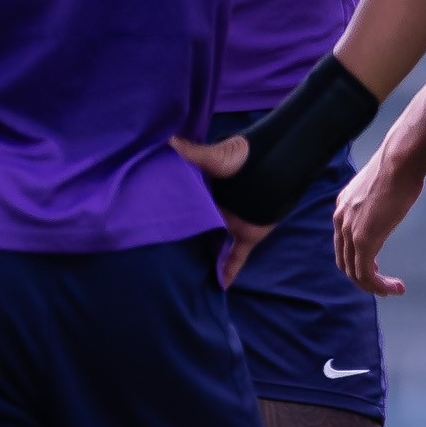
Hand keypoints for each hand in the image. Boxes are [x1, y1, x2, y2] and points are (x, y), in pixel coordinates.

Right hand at [166, 123, 281, 282]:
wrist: (277, 164)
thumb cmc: (243, 157)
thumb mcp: (214, 155)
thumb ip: (192, 153)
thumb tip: (168, 140)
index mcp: (203, 192)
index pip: (182, 207)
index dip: (168, 217)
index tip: (148, 228)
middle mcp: (213, 210)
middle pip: (195, 231)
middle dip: (181, 243)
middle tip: (158, 260)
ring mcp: (229, 225)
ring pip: (212, 247)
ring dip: (202, 261)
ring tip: (182, 279)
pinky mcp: (246, 235)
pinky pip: (236, 257)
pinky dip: (229, 271)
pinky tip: (219, 286)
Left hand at [332, 143, 422, 297]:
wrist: (399, 162)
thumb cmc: (398, 169)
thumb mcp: (380, 187)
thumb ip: (376, 201)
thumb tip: (386, 204)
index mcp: (342, 207)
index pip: (343, 244)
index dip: (357, 260)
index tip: (377, 269)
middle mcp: (340, 220)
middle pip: (345, 261)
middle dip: (363, 278)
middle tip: (383, 286)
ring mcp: (349, 231)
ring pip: (354, 271)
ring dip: (373, 286)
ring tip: (393, 291)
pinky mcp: (363, 239)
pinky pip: (366, 273)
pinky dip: (379, 285)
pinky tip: (394, 288)